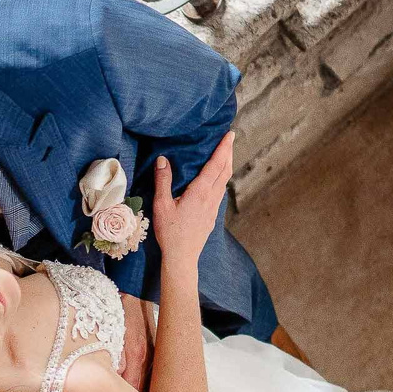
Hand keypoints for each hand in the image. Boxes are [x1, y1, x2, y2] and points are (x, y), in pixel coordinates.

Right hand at [149, 132, 236, 267]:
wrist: (182, 257)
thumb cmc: (170, 232)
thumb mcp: (161, 205)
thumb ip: (163, 181)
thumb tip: (163, 160)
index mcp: (200, 192)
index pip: (216, 164)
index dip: (224, 148)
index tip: (230, 134)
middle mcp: (211, 197)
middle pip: (225, 171)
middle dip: (229, 153)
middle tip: (230, 139)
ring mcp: (213, 207)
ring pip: (224, 181)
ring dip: (226, 165)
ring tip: (225, 155)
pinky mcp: (212, 216)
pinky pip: (220, 192)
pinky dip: (221, 179)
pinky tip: (216, 180)